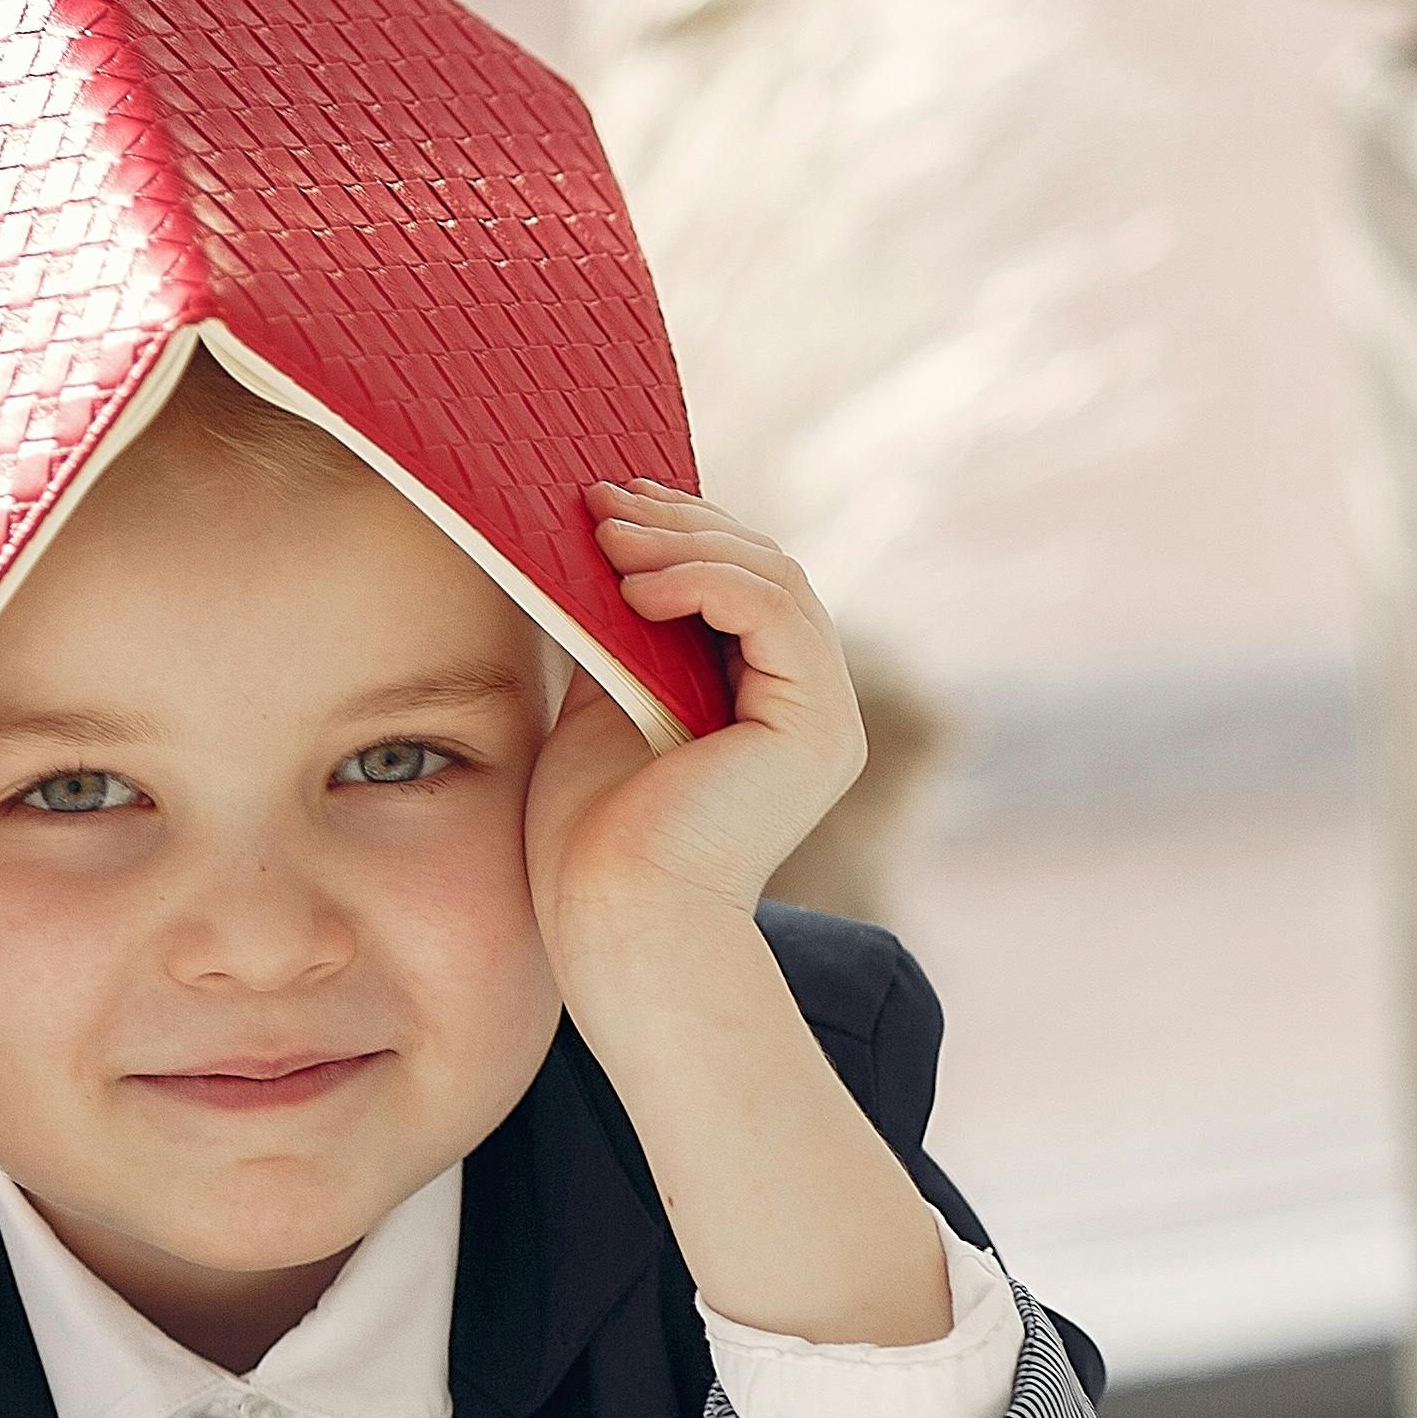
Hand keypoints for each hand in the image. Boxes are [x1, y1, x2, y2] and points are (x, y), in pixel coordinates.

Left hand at [524, 480, 865, 985]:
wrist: (613, 919)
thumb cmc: (593, 836)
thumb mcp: (605, 703)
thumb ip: (622, 634)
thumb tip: (601, 545)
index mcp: (769, 705)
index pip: (745, 583)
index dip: (684, 528)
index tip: (610, 498)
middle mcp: (811, 708)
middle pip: (767, 569)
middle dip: (680, 523)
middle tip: (598, 502)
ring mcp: (823, 717)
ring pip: (775, 579)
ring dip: (685, 543)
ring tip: (606, 536)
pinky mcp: (817, 726)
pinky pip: (774, 612)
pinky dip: (705, 581)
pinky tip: (636, 587)